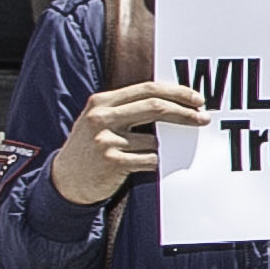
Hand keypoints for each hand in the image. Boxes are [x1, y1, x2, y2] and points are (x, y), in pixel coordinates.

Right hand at [49, 78, 209, 207]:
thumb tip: (174, 101)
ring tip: (152, 152)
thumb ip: (128, 107)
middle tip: (204, 118)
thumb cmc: (90, 147)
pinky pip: (150, 160)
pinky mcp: (113, 162)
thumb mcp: (100, 119)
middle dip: (185, 112)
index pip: (147, 89)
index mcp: (101, 101)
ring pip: (155, 139)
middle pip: (156, 107)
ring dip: (164, 147)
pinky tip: (144, 165)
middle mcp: (102, 117)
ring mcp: (106, 140)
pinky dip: (155, 162)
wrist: (65, 180)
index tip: (197, 99)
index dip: (177, 92)